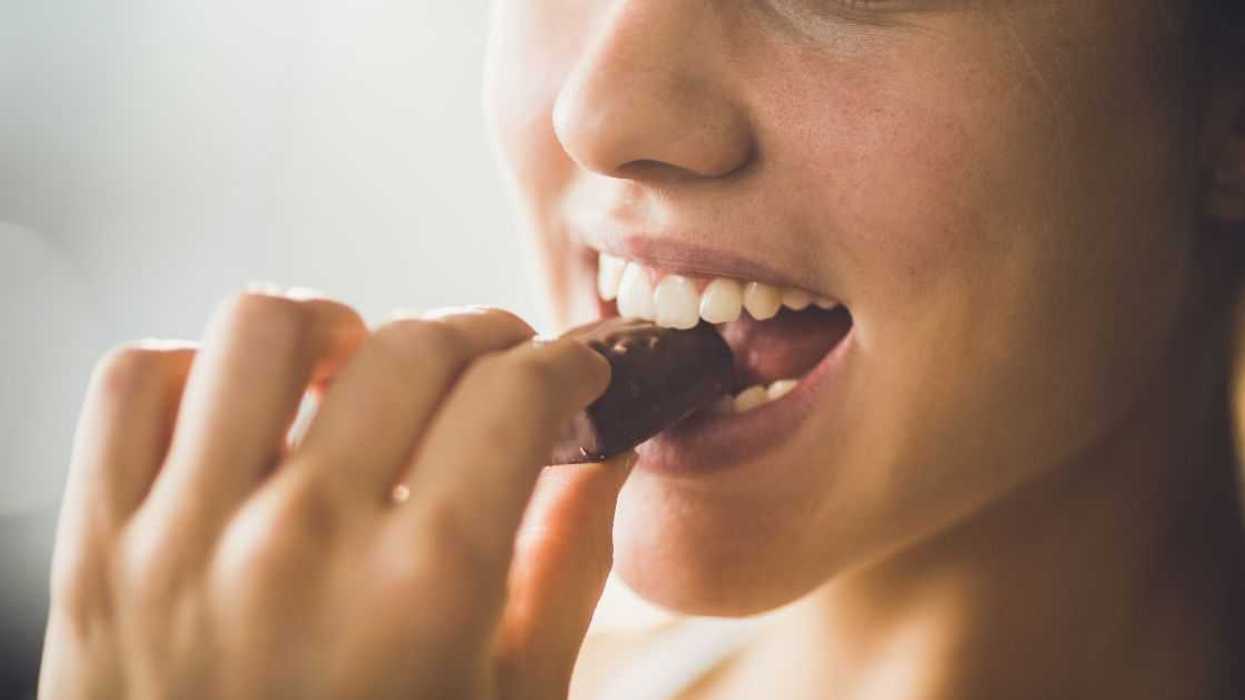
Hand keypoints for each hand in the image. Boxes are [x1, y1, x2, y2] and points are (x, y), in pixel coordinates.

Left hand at [38, 290, 632, 698]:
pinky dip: (198, 371)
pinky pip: (136, 381)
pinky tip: (251, 414)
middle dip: (483, 336)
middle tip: (498, 366)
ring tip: (363, 370)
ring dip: (337, 329)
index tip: (573, 367)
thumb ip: (566, 566)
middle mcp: (302, 543)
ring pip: (265, 328)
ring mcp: (184, 536)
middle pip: (415, 345)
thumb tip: (606, 452)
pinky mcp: (98, 545)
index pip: (517, 394)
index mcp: (425, 588)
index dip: (568, 362)